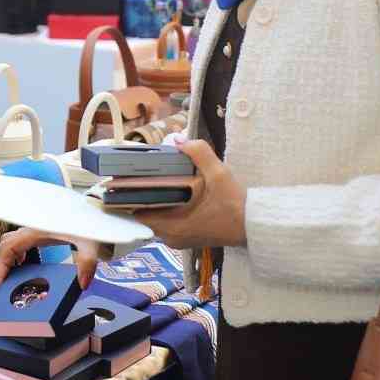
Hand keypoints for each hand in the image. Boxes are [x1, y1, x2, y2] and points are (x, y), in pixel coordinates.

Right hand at [0, 229, 99, 288]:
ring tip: (14, 274)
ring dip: (8, 256)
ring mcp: (34, 228)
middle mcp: (31, 228)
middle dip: (2, 264)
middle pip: (5, 244)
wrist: (92, 208)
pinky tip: (24, 262)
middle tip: (6, 282)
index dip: (1, 265)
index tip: (2, 282)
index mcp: (37, 231)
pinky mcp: (39, 229)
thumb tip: (83, 284)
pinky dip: (16, 251)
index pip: (8, 247)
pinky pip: (19, 239)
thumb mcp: (90, 242)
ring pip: (10, 240)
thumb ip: (87, 262)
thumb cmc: (89, 221)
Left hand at [132, 139, 247, 249]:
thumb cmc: (235, 205)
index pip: (137, 214)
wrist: (254, 225)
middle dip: (142, 195)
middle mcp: (171, 238)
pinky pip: (167, 222)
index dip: (130, 196)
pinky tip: (169, 191)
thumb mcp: (218, 174)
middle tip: (140, 174)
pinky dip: (165, 207)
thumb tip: (177, 139)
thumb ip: (198, 153)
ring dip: (154, 201)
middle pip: (144, 215)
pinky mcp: (186, 237)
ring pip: (155, 218)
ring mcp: (179, 240)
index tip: (125, 179)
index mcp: (173, 227)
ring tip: (153, 179)